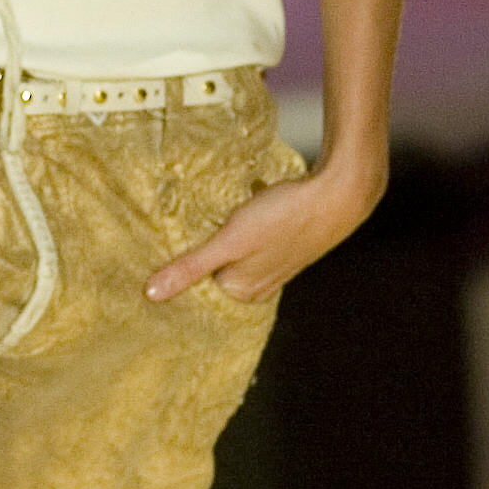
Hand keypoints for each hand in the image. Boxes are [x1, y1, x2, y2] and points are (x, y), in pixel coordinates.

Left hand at [146, 156, 385, 307]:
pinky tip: (234, 208)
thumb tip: (153, 294)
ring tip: (198, 218)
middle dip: (194, 252)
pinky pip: (247, 237)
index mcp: (240, 292)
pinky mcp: (279, 244)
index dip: (175, 272)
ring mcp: (270, 265)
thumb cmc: (286, 217)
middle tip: (167, 234)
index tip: (151, 259)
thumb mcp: (230, 241)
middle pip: (211, 271)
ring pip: (229, 252)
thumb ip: (191, 267)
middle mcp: (255, 285)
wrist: (338, 195)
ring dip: (216, 235)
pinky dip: (238, 224)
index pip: (195, 290)